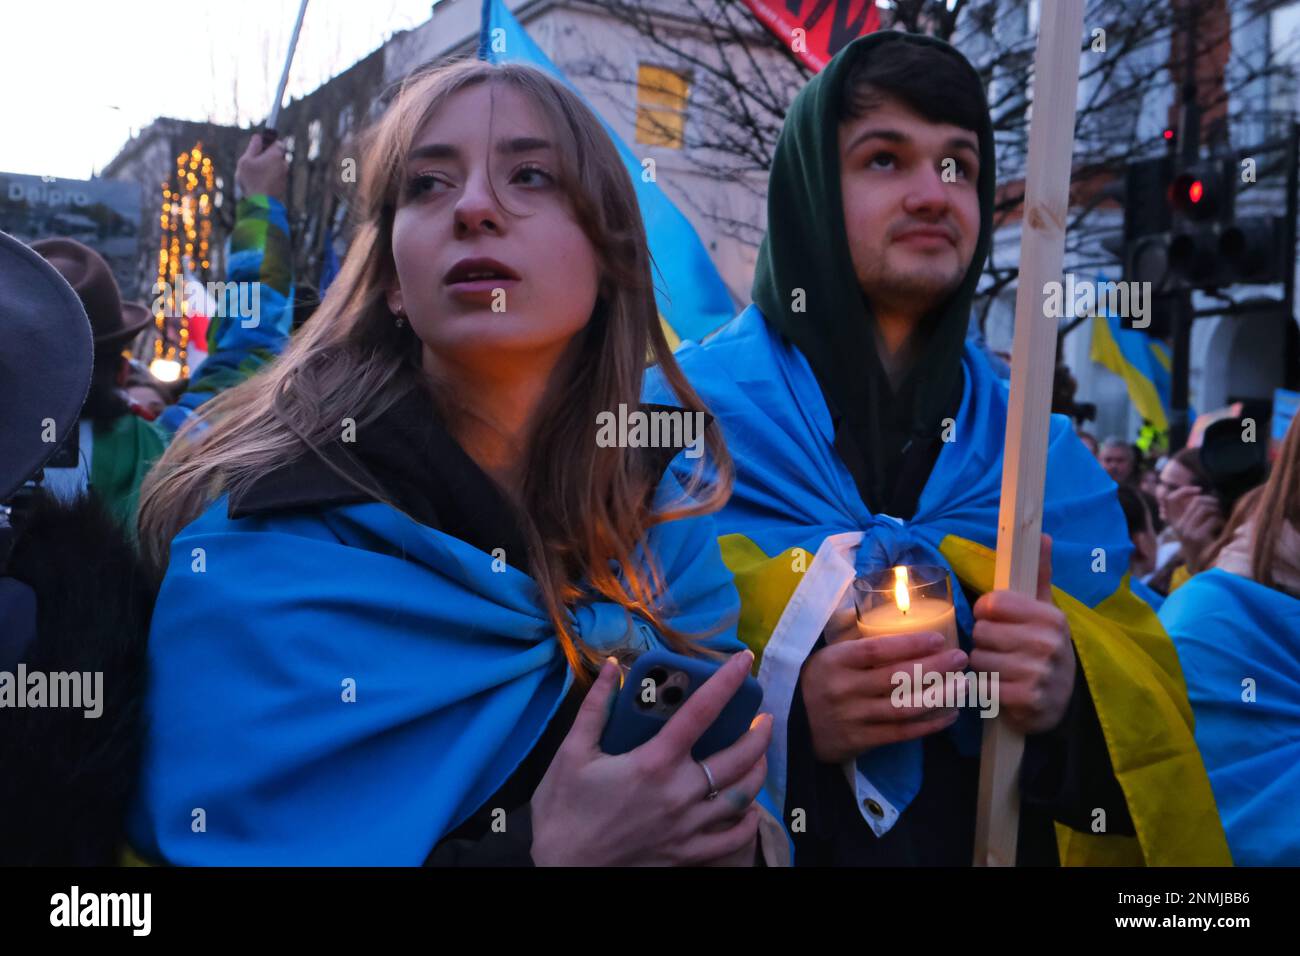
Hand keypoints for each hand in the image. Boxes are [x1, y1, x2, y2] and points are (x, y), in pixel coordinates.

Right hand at [235, 134, 287, 201]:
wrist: (262, 203)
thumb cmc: (252, 180)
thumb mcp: (246, 160)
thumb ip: (253, 147)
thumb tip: (257, 137)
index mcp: (276, 154)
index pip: (277, 142)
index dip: (268, 144)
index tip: (259, 148)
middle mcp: (284, 164)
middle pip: (276, 155)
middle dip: (266, 157)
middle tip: (253, 163)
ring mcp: (284, 175)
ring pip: (275, 167)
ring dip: (267, 168)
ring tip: (255, 176)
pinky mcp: (283, 185)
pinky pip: (275, 177)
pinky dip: (269, 178)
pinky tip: (259, 183)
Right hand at [529, 650, 771, 865]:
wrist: (562, 868)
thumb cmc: (563, 810)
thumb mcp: (572, 752)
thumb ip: (595, 707)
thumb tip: (612, 667)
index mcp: (654, 762)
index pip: (701, 712)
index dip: (727, 682)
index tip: (744, 660)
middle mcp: (679, 793)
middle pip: (738, 757)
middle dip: (759, 732)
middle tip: (763, 716)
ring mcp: (687, 827)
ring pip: (742, 796)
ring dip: (758, 771)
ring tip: (759, 755)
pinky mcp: (686, 854)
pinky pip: (731, 840)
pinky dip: (747, 822)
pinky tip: (749, 809)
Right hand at [799, 628, 964, 763]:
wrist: (788, 726)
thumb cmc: (814, 682)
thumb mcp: (825, 656)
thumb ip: (854, 640)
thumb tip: (888, 613)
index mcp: (834, 661)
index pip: (876, 650)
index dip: (909, 644)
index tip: (937, 638)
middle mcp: (844, 688)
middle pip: (896, 678)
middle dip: (933, 667)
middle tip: (960, 657)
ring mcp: (852, 717)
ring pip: (903, 707)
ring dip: (938, 696)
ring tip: (963, 686)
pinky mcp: (859, 741)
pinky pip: (900, 733)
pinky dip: (928, 725)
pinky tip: (948, 715)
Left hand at [969, 534, 1075, 734]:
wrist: (1062, 700)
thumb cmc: (1044, 647)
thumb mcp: (1045, 610)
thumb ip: (1039, 573)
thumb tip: (1041, 534)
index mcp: (1051, 617)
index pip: (992, 604)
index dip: (986, 612)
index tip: (996, 620)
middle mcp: (1048, 643)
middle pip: (981, 632)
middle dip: (984, 641)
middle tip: (1001, 648)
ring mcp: (1039, 673)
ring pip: (979, 659)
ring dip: (983, 666)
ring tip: (1001, 668)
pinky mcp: (1028, 700)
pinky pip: (984, 686)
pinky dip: (987, 689)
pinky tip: (1003, 688)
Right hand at [1166, 485, 1223, 566]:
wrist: (1202, 565)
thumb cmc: (1201, 543)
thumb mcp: (1192, 527)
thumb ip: (1192, 513)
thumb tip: (1199, 494)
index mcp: (1174, 522)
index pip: (1169, 499)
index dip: (1183, 491)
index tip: (1197, 490)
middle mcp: (1178, 526)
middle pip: (1196, 501)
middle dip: (1211, 501)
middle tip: (1219, 507)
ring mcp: (1187, 531)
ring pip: (1205, 509)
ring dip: (1217, 511)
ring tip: (1221, 518)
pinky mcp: (1197, 536)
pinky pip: (1213, 519)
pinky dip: (1221, 522)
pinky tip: (1222, 528)